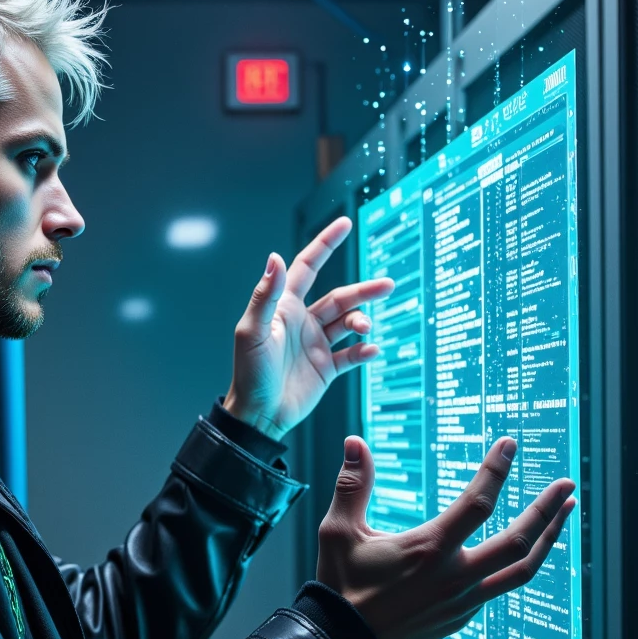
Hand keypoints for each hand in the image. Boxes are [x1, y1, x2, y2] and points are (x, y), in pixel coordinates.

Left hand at [222, 217, 393, 441]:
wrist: (258, 415)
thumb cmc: (249, 372)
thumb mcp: (252, 331)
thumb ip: (266, 296)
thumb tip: (275, 257)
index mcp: (284, 307)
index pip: (308, 267)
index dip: (325, 244)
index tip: (345, 223)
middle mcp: (303, 322)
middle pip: (340, 297)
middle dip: (364, 290)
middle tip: (388, 285)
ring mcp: (316, 344)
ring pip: (348, 323)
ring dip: (362, 321)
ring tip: (366, 329)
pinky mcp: (326, 368)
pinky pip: (352, 355)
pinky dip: (364, 351)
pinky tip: (372, 350)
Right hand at [316, 436, 576, 638]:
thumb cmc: (341, 587)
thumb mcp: (338, 531)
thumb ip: (353, 485)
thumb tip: (355, 442)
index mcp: (430, 551)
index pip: (478, 504)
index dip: (496, 470)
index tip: (510, 445)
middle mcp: (455, 577)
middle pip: (519, 542)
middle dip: (547, 510)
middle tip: (566, 483)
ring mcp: (463, 602)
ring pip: (522, 571)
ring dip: (548, 539)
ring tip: (563, 515)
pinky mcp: (461, 618)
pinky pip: (498, 589)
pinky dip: (515, 565)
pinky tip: (516, 551)